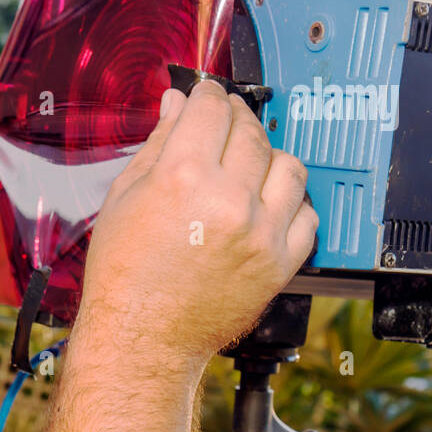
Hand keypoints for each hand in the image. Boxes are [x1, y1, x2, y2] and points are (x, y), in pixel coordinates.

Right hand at [78, 80, 317, 366]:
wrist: (142, 337)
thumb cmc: (124, 276)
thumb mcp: (124, 198)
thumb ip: (156, 145)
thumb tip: (176, 106)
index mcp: (181, 178)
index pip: (211, 109)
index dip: (208, 94)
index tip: (207, 96)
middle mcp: (227, 201)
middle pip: (250, 131)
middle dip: (236, 118)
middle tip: (224, 126)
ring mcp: (260, 232)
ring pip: (288, 166)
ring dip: (269, 156)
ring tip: (248, 167)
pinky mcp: (280, 262)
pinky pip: (307, 214)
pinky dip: (291, 202)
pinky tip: (267, 205)